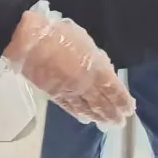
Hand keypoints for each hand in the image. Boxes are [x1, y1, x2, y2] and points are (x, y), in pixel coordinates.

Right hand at [3, 3, 132, 125]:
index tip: (130, 109)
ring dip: (98, 116)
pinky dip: (79, 114)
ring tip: (107, 123)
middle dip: (113, 113)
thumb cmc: (58, 34)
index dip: (122, 101)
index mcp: (96, 69)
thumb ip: (96, 58)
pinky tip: (85, 119)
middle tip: (120, 122)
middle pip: (102, 102)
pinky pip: (69, 107)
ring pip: (87, 108)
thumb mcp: (85, 40)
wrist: (28, 40)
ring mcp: (69, 91)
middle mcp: (85, 84)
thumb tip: (103, 69)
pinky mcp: (54, 94)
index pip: (113, 89)